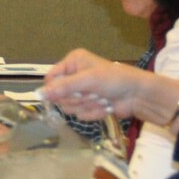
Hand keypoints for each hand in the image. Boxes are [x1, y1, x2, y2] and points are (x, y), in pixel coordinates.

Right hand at [40, 49, 178, 124]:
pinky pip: (80, 115)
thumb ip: (62, 87)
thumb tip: (38, 94)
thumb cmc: (115, 80)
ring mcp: (82, 92)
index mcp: (72, 62)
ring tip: (101, 99)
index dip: (56, 89)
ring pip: (69, 107)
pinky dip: (93, 113)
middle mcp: (74, 76)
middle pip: (58, 96)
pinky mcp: (89, 105)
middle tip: (92, 94)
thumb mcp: (88, 80)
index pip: (50, 79)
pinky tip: (105, 106)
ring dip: (86, 106)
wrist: (139, 96)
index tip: (68, 93)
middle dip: (77, 98)